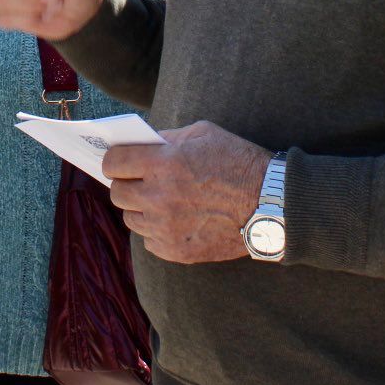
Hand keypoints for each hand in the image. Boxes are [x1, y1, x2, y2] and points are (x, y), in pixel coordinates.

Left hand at [104, 122, 271, 264]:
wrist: (271, 203)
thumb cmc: (238, 161)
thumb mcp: (203, 134)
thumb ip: (167, 138)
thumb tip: (140, 144)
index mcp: (163, 163)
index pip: (113, 163)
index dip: (114, 160)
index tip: (120, 162)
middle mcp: (159, 197)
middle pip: (117, 194)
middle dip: (126, 184)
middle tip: (141, 181)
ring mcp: (166, 227)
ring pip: (131, 219)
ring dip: (141, 209)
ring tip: (162, 201)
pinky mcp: (177, 250)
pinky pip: (149, 241)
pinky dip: (157, 231)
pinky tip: (176, 220)